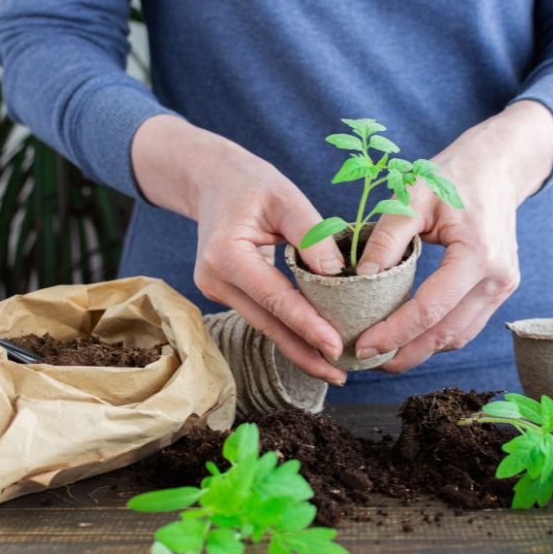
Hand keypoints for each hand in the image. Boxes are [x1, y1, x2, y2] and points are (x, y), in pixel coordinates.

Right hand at [132, 115, 347, 384]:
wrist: (212, 179)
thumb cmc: (251, 184)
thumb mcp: (286, 197)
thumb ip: (312, 236)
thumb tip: (339, 278)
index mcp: (226, 255)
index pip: (274, 298)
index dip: (306, 325)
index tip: (335, 347)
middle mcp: (214, 280)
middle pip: (267, 324)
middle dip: (304, 352)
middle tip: (340, 373)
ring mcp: (215, 290)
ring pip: (264, 326)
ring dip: (297, 347)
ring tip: (332, 368)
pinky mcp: (225, 293)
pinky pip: (261, 316)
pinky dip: (288, 330)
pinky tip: (311, 345)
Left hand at [354, 100, 552, 372]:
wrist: (498, 166)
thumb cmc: (453, 175)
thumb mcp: (413, 195)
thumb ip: (387, 238)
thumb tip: (360, 280)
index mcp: (478, 254)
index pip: (430, 309)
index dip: (394, 332)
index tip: (363, 345)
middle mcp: (498, 278)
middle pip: (447, 334)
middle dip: (405, 353)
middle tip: (366, 360)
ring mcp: (503, 287)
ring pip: (458, 337)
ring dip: (420, 350)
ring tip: (381, 354)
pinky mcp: (499, 289)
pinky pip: (465, 325)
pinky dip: (435, 336)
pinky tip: (407, 337)